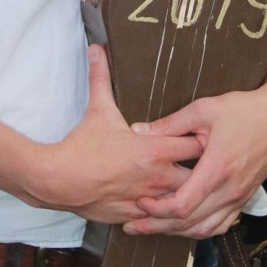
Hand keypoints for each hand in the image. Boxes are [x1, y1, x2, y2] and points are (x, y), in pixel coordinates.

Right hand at [26, 46, 201, 222]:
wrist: (60, 180)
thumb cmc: (82, 146)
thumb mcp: (97, 109)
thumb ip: (101, 77)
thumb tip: (97, 48)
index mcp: (155, 150)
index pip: (197, 144)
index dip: (203, 139)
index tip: (205, 135)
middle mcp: (158, 177)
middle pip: (200, 176)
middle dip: (203, 169)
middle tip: (205, 161)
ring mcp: (149, 199)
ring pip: (185, 201)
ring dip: (188, 193)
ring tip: (193, 185)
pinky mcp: (138, 215)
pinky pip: (163, 218)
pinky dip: (168, 211)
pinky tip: (169, 204)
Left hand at [123, 43, 266, 238]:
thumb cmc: (243, 109)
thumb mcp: (203, 109)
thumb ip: (170, 124)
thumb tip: (137, 130)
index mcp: (217, 169)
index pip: (183, 205)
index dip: (157, 210)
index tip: (139, 201)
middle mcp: (230, 190)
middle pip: (190, 223)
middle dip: (158, 226)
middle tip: (133, 225)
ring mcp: (240, 197)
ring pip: (205, 229)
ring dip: (177, 232)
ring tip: (152, 227)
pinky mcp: (245, 197)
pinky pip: (220, 224)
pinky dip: (199, 229)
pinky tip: (182, 224)